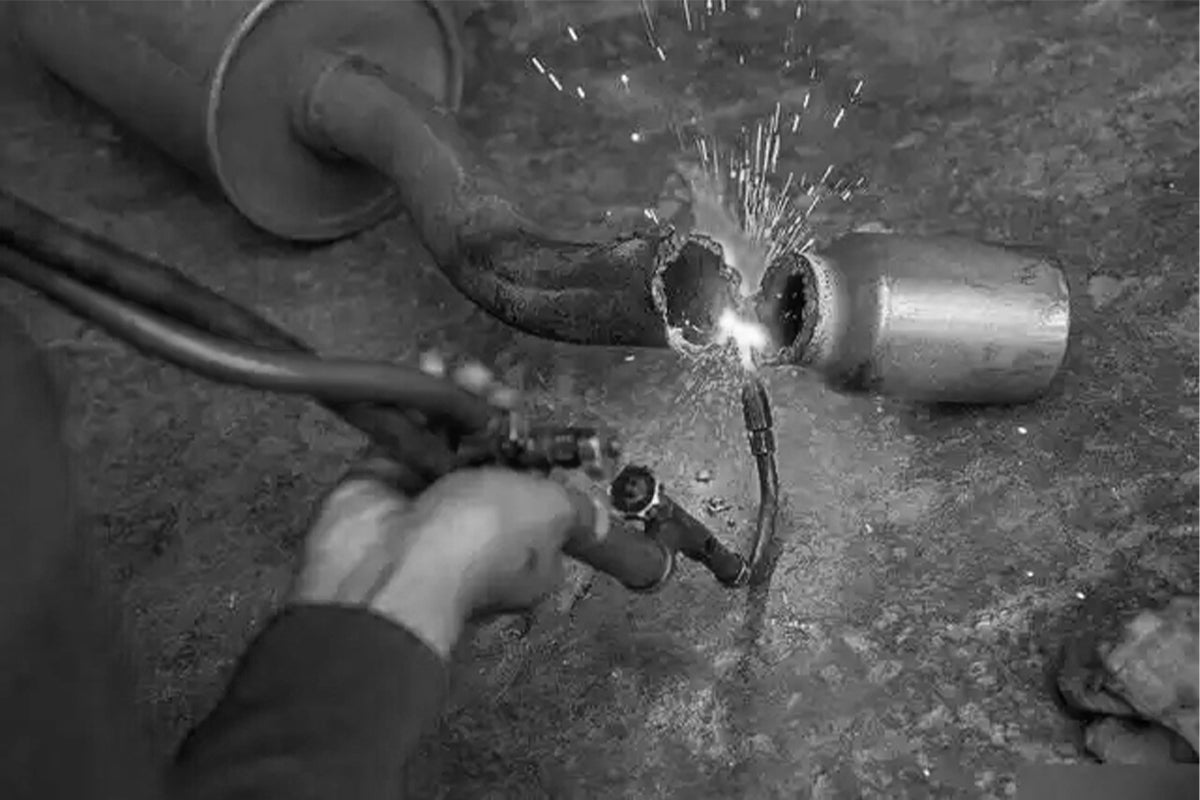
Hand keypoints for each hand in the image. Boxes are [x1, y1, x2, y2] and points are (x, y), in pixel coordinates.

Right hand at [290, 355, 583, 658]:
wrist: (393, 559)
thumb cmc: (483, 539)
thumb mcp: (550, 514)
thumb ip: (574, 507)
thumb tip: (597, 519)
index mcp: (526, 545)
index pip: (537, 488)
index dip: (535, 447)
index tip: (531, 419)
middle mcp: (479, 525)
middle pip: (491, 453)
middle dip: (493, 414)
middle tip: (492, 389)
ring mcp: (430, 500)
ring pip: (449, 436)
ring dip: (457, 399)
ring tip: (459, 371)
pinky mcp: (387, 477)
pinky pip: (407, 431)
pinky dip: (416, 401)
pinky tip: (427, 370)